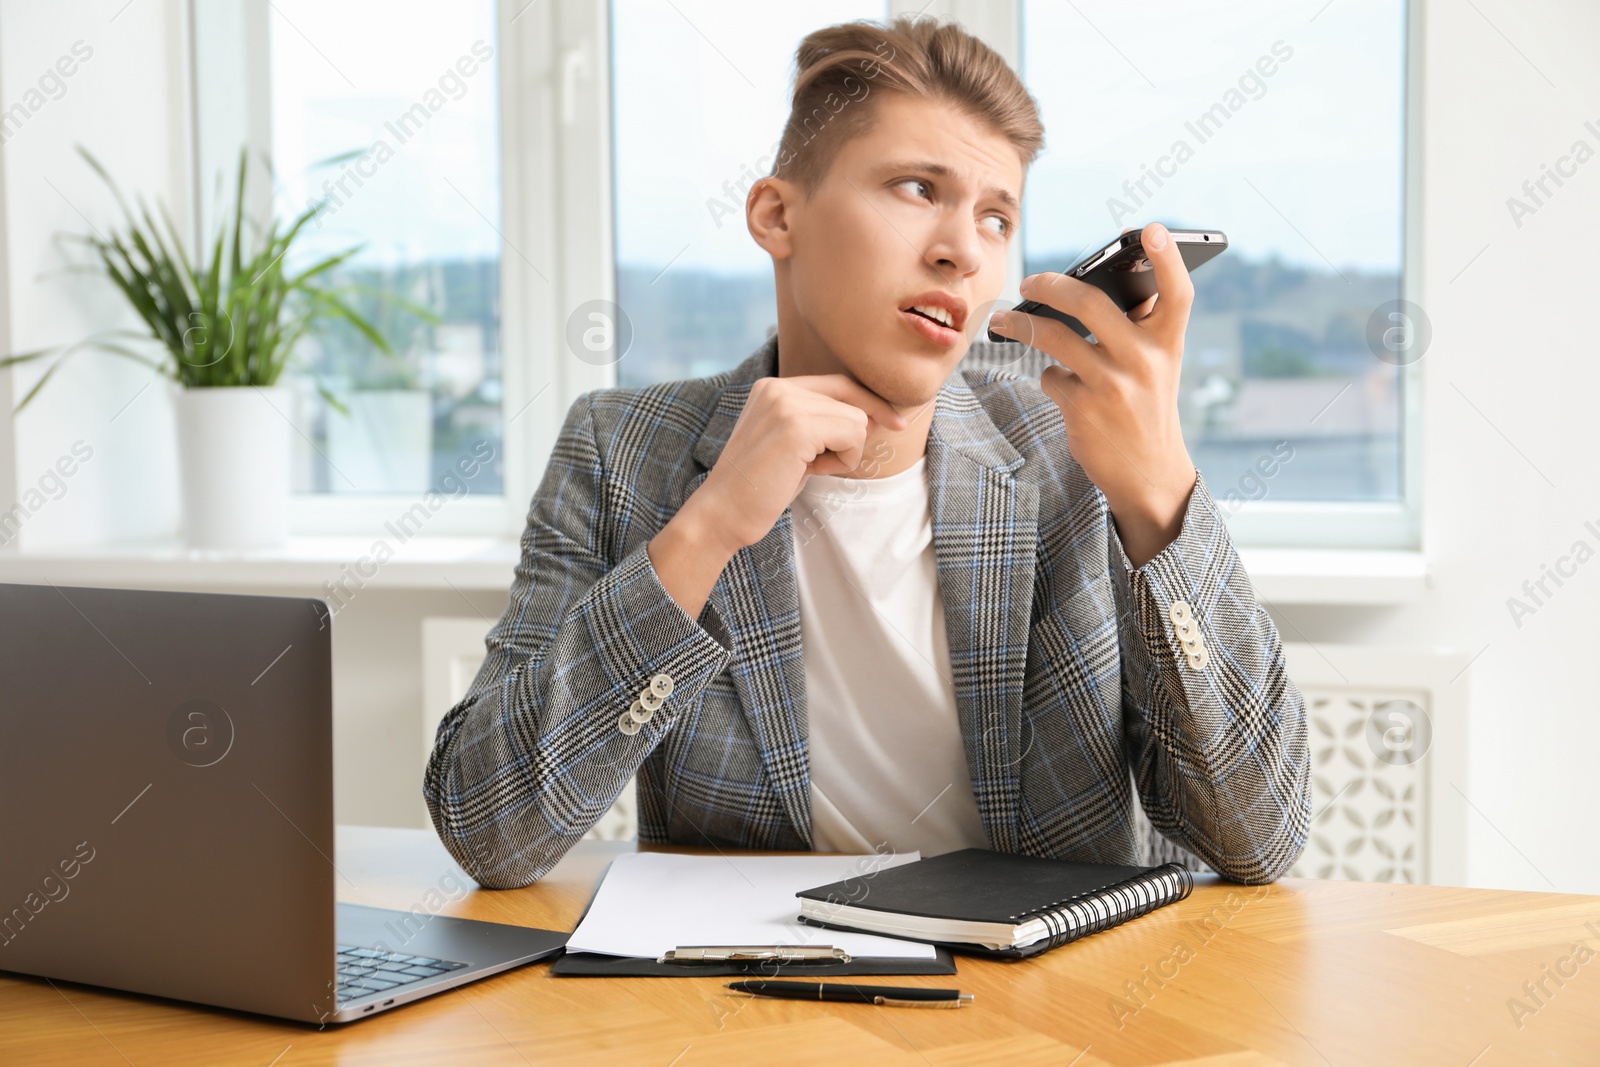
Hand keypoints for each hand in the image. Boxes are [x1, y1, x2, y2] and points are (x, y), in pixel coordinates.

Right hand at [697, 374, 906, 551]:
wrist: (723, 513)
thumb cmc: (760, 487)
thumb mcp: (794, 446)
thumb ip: (823, 425)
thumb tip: (871, 417)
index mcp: (772, 387)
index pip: (837, 383)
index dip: (869, 400)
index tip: (895, 420)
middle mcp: (778, 387)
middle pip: (849, 395)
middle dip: (863, 426)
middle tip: (872, 444)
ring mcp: (786, 404)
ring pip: (855, 418)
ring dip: (845, 451)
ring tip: (812, 469)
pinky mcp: (796, 426)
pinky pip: (853, 434)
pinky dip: (844, 459)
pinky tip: (814, 472)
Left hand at [987, 221, 1197, 566]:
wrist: (1149, 473)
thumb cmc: (1147, 405)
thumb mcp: (1157, 364)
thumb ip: (1138, 325)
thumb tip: (1088, 281)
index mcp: (1168, 342)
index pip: (1176, 292)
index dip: (1167, 258)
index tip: (1149, 228)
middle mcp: (1145, 360)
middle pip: (1090, 303)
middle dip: (1050, 285)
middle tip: (1028, 281)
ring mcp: (1114, 385)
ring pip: (1054, 337)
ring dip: (1022, 325)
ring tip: (1004, 320)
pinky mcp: (1085, 409)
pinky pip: (1050, 377)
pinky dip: (1050, 377)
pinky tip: (1061, 386)